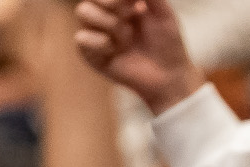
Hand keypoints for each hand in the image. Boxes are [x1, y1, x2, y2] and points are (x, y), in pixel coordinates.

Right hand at [72, 0, 200, 114]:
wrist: (168, 76)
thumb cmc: (167, 44)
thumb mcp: (163, 13)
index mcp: (119, 2)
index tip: (139, 6)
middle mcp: (104, 14)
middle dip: (112, 2)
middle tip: (132, 15)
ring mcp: (96, 33)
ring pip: (83, 12)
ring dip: (109, 22)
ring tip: (127, 38)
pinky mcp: (91, 55)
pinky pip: (81, 38)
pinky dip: (98, 41)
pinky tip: (115, 50)